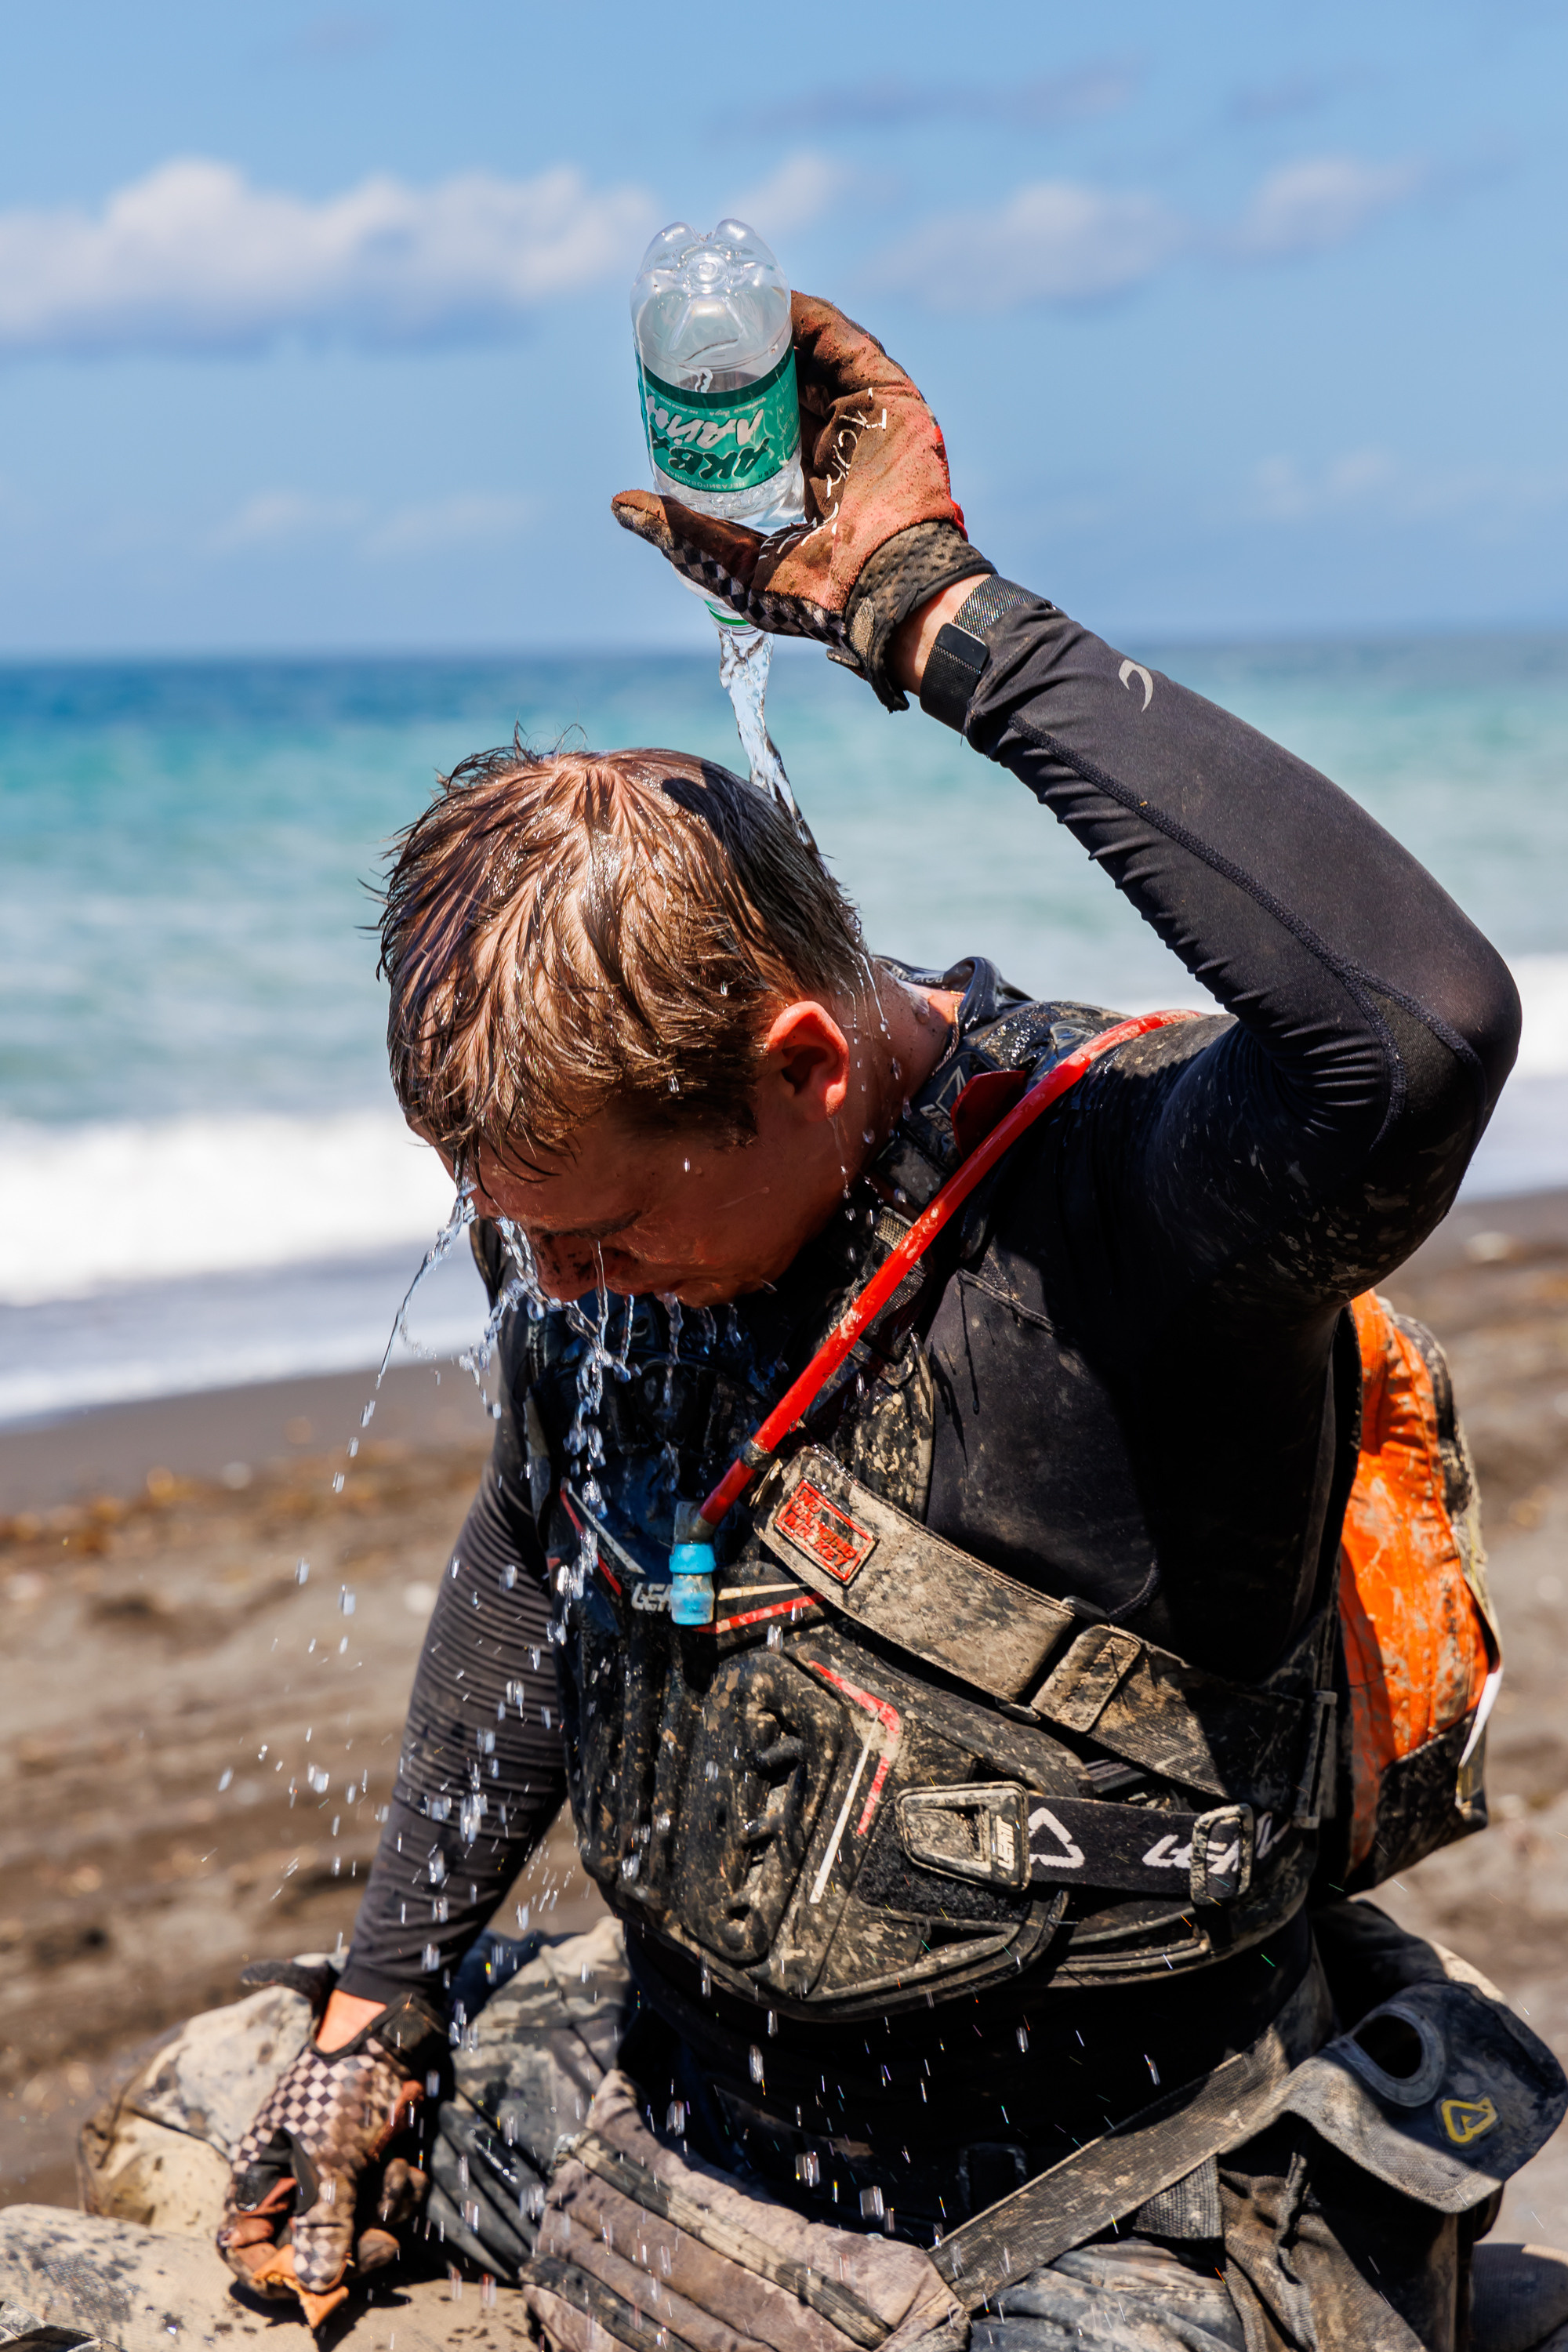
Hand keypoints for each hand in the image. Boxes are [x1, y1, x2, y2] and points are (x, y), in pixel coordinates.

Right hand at [216, 1961, 439, 2328]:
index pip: (243, 2247)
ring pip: (351, 2226)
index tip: (319, 2285)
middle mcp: (290, 2179)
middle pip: (308, 2248)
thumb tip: (315, 2285)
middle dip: (352, 2246)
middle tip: (383, 2245)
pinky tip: (409, 2165)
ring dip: (382, 2210)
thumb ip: (321, 2226)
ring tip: (398, 2175)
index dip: (274, 2274)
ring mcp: (329, 2170)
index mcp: (258, 2177)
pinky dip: (398, 2188)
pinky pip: (378, 2200)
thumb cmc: (344, 2087)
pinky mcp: (365, 2162)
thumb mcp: (332, 2162)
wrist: (390, 2031)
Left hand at [612, 293, 992, 709]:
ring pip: (816, 354)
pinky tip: (771, 303)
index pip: (769, 423)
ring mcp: (868, 416)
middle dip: (747, 356)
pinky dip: (809, 317)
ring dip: (774, 327)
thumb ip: (684, 533)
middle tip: (699, 339)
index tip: (689, 382)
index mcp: (816, 482)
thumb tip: (620, 506)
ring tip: (728, 307)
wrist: (884, 592)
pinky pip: (844, 341)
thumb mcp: (735, 566)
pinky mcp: (889, 397)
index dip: (731, 398)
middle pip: (790, 381)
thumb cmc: (820, 597)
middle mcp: (843, 442)